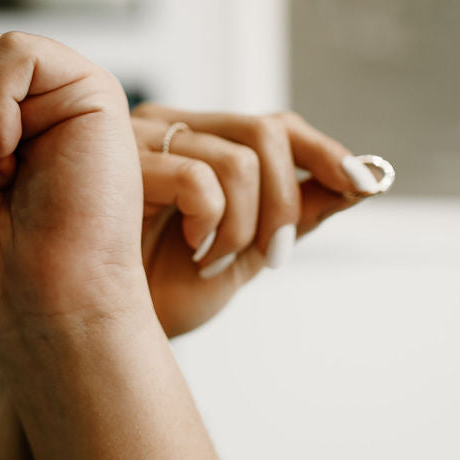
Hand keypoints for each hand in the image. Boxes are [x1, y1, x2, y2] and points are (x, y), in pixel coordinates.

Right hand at [131, 105, 379, 336]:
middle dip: (287, 200)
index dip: (328, 152)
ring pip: (241, 158)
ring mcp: (142, 138)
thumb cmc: (156, 295)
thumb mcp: (245, 255)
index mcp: (200, 146)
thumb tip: (362, 183)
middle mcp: (171, 129)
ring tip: (215, 262)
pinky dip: (213, 224)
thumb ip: (295, 217)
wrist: (92, 333)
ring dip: (246, 225)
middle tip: (270, 255)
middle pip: (267, 131)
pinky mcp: (120, 160)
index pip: (277, 126)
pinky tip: (192, 251)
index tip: (367, 185)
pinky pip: (202, 179)